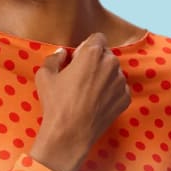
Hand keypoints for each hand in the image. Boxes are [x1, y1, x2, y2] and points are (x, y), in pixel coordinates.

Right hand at [31, 34, 130, 170]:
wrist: (71, 133)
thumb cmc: (56, 102)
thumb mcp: (44, 76)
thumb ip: (54, 58)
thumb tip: (62, 54)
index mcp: (92, 54)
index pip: (98, 37)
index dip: (87, 46)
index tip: (78, 58)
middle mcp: (111, 64)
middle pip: (106, 54)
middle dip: (95, 60)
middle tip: (81, 76)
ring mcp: (121, 82)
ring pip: (113, 72)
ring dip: (104, 76)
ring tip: (88, 91)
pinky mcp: (125, 98)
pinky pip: (118, 88)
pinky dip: (110, 91)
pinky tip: (96, 102)